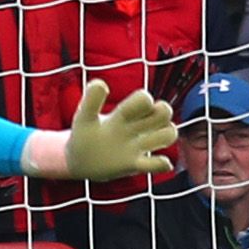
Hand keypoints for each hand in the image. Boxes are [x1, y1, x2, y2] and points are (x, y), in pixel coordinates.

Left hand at [62, 79, 178, 178]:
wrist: (80, 160)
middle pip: (165, 111)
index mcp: (125, 112)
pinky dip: (161, 164)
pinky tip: (149, 163)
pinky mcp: (135, 165)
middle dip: (162, 113)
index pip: (145, 99)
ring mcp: (138, 146)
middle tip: (142, 123)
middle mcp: (136, 126)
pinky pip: (158, 164)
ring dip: (165, 136)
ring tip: (146, 143)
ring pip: (169, 134)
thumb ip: (91, 100)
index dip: (143, 101)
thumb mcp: (84, 117)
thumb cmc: (84, 134)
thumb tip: (100, 83)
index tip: (124, 112)